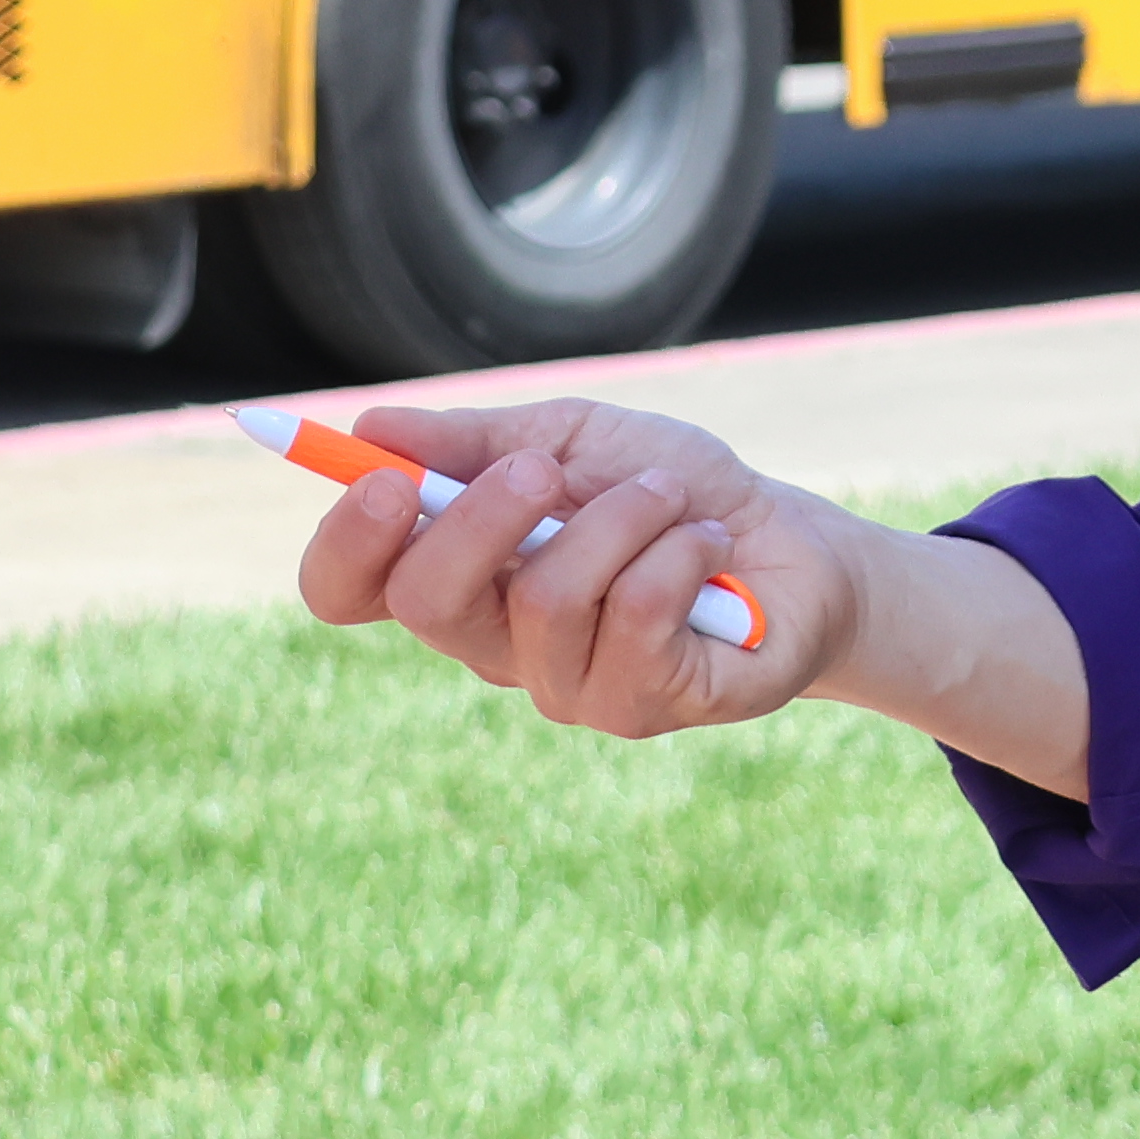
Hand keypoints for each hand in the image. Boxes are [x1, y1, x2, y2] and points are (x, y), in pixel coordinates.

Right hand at [297, 397, 823, 738]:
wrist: (794, 541)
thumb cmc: (672, 492)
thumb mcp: (573, 438)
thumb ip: (474, 441)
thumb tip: (368, 432)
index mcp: (460, 576)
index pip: (348, 591)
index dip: (345, 545)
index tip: (386, 481)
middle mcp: (495, 645)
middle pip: (428, 601)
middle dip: (485, 515)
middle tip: (547, 468)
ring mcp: (567, 687)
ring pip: (547, 599)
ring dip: (620, 518)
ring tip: (670, 499)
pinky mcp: (642, 707)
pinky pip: (635, 619)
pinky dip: (677, 552)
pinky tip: (708, 549)